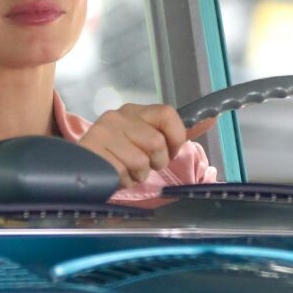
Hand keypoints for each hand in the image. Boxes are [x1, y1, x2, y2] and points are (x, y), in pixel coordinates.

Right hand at [79, 103, 214, 188]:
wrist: (80, 169)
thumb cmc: (118, 157)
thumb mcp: (147, 141)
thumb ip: (177, 132)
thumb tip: (211, 118)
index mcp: (133, 111)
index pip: (167, 114)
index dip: (176, 137)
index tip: (172, 151)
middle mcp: (117, 117)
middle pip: (157, 142)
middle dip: (156, 162)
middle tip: (142, 164)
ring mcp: (104, 133)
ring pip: (142, 161)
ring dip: (138, 175)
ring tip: (125, 170)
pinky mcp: (94, 153)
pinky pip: (124, 174)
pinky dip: (124, 181)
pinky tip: (113, 175)